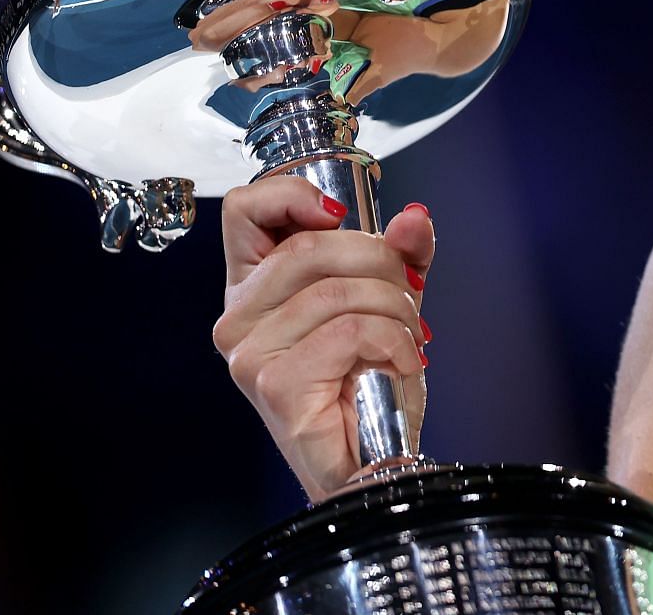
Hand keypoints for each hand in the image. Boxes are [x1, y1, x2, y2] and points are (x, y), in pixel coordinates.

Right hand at [212, 177, 433, 501]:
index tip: (340, 214)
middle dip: (379, 262)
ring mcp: (251, 352)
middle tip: (404, 295)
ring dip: (394, 308)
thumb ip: (402, 255)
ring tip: (404, 337)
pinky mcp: (276, 382)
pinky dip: (393, 341)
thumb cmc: (367, 382)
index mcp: (255, 286)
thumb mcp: (388, 300)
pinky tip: (397, 362)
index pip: (244, 210)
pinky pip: (351, 331)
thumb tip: (413, 219)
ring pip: (338, 289)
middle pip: (311, 245)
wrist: (371, 458)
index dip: (293, 195)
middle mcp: (239, 317)